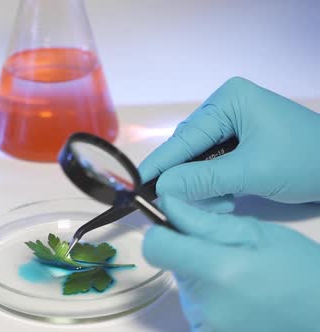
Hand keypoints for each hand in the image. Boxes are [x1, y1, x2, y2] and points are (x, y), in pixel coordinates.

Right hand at [138, 77, 319, 209]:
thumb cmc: (305, 161)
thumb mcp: (252, 171)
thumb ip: (204, 179)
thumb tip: (162, 188)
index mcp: (229, 100)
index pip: (186, 137)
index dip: (161, 162)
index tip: (137, 183)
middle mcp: (227, 108)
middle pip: (190, 149)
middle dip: (189, 180)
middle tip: (180, 206)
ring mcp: (234, 125)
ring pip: (200, 161)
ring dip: (204, 187)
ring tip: (219, 206)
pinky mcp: (240, 143)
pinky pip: (214, 166)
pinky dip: (216, 186)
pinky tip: (226, 201)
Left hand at [143, 195, 319, 331]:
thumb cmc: (300, 271)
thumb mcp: (257, 234)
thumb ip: (204, 222)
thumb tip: (166, 206)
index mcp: (218, 271)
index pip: (155, 247)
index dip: (162, 233)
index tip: (177, 230)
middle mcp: (204, 304)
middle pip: (171, 265)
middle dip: (191, 255)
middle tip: (229, 256)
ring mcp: (205, 325)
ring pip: (184, 286)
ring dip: (202, 278)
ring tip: (240, 279)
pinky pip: (194, 307)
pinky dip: (208, 299)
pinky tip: (238, 298)